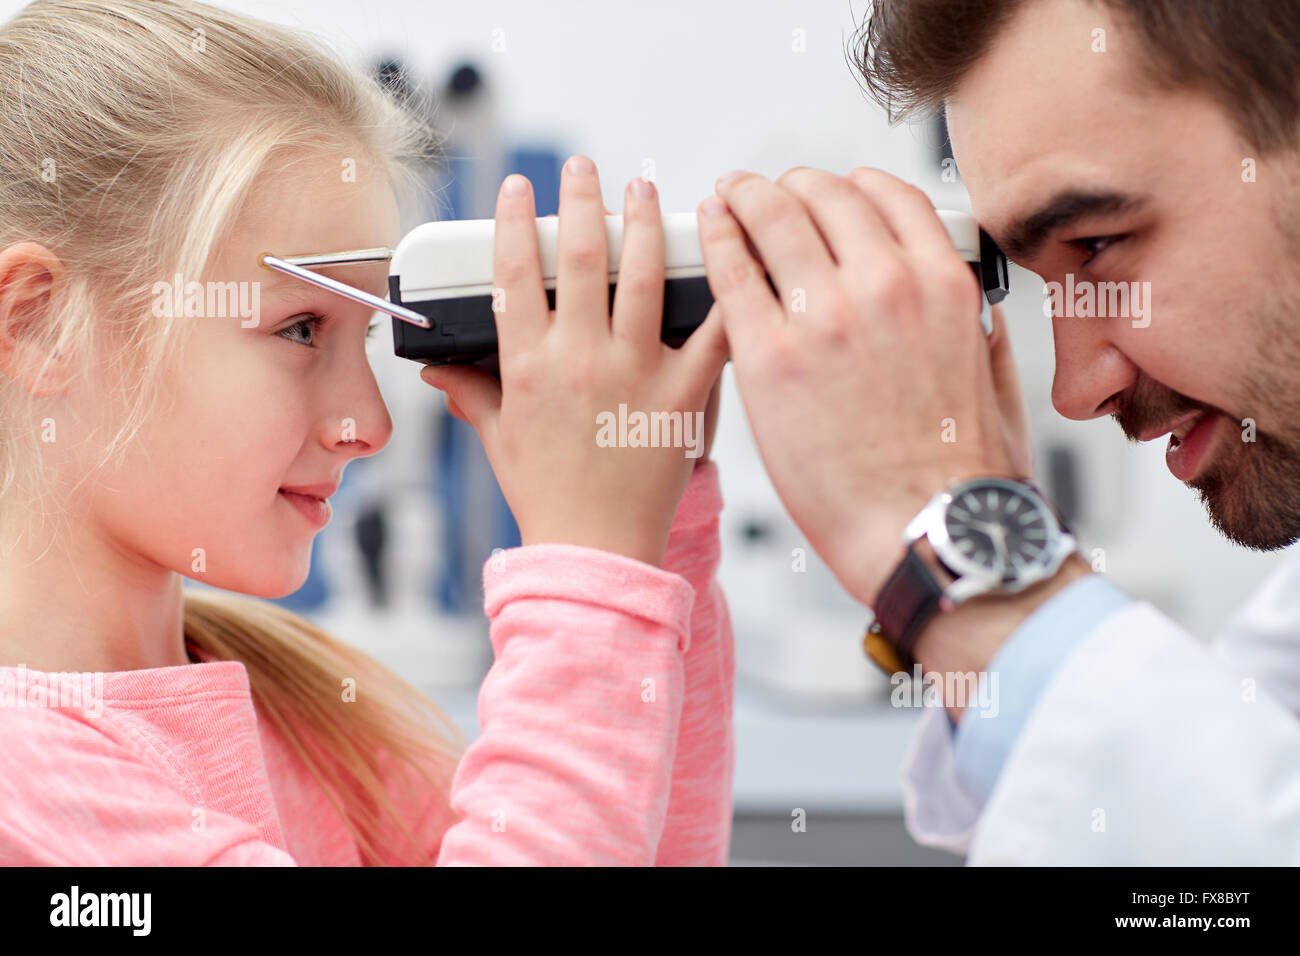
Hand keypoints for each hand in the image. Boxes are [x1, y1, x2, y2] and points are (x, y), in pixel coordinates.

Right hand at [421, 157, 728, 566]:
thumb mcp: (498, 439)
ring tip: (645, 190)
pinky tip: (725, 253)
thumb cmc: (546, 495)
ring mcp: (635, 374)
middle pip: (582, 257)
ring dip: (644, 223)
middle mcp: (581, 360)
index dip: (516, 221)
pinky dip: (721, 292)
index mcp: (529, 366)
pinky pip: (710, 334)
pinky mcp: (682, 396)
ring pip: (643, 277)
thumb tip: (436, 367)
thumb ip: (470, 392)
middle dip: (583, 199)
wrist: (595, 551)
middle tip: (587, 168)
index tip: (520, 187)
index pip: (516, 273)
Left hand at [698, 166, 1023, 604]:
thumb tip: (971, 311)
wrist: (921, 534)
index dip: (847, 186)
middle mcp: (885, 284)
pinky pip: (731, 272)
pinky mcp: (770, 357)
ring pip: (773, 217)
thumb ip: (979, 332)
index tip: (826, 192)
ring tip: (730, 197)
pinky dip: (718, 239)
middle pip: (824, 196)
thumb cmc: (959, 478)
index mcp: (941, 285)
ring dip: (747, 197)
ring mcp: (824, 316)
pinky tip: (710, 229)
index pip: (887, 195)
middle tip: (766, 192)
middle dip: (791, 186)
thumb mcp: (994, 383)